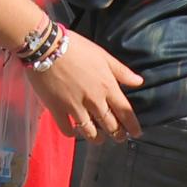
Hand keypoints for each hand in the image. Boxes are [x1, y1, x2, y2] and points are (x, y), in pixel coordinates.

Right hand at [30, 28, 140, 143]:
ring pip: (90, 131)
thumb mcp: (103, 55)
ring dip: (96, 138)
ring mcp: (74, 107)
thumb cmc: (76, 47)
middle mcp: (94, 101)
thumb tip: (139, 82)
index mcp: (107, 86)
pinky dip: (71, 133)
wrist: (47, 47)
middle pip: (109, 124)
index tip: (136, 133)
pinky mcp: (57, 109)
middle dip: (117, 133)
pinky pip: (66, 129)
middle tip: (119, 137)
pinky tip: (74, 131)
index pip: (125, 111)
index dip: (132, 125)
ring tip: (99, 139)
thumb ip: (121, 71)